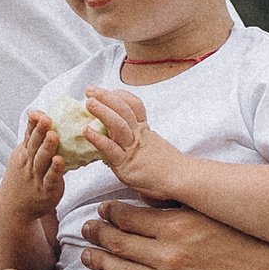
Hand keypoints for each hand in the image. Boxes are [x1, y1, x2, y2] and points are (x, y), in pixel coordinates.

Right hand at [0, 117, 68, 220]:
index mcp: (24, 153)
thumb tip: (43, 116)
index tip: (38, 113)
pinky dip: (55, 170)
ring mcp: (37, 177)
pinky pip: (51, 179)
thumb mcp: (23, 155)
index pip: (28, 135)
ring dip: (47, 147)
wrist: (13, 207)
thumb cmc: (23, 177)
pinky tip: (59, 161)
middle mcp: (29, 163)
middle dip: (40, 131)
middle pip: (34, 145)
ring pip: (41, 160)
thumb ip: (33, 138)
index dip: (33, 124)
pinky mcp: (47, 190)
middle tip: (46, 118)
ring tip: (53, 135)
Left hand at [80, 85, 188, 201]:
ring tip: (88, 102)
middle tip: (90, 89)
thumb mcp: (153, 147)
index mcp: (144, 130)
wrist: (182, 180)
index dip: (120, 95)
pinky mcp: (126, 165)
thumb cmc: (168, 169)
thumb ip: (139, 140)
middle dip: (106, 97)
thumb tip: (121, 139)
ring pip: (118, 125)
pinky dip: (98, 139)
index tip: (109, 90)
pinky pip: (111, 149)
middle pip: (124, 109)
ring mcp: (133, 150)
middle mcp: (138, 136)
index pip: (134, 105)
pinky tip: (86, 131)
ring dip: (102, 111)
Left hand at [81, 197, 268, 269]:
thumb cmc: (251, 239)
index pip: (127, 216)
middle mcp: (173, 257)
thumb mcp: (215, 212)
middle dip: (97, 235)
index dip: (109, 212)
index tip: (102, 210)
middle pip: (118, 243)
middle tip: (86, 229)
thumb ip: (180, 206)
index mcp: (180, 225)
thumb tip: (145, 194)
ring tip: (88, 254)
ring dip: (101, 262)